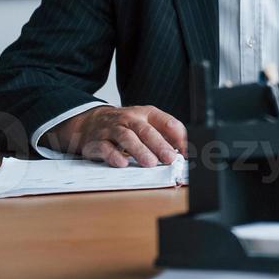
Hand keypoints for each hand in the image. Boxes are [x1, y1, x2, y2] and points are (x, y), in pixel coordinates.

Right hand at [45, 104, 185, 167]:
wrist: (90, 123)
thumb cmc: (125, 126)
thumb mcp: (146, 124)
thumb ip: (165, 135)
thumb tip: (185, 151)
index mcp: (146, 114)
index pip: (167, 122)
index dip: (179, 137)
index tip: (187, 151)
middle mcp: (129, 120)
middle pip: (146, 131)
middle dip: (159, 145)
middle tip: (170, 158)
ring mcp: (112, 130)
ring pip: (126, 138)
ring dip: (139, 151)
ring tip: (150, 163)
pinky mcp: (97, 142)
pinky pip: (105, 148)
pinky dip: (113, 156)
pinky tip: (122, 164)